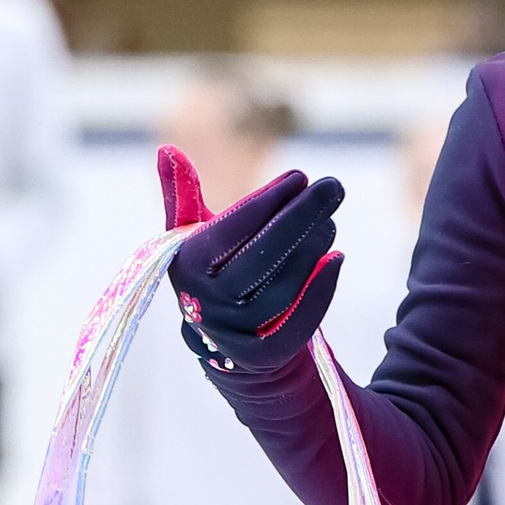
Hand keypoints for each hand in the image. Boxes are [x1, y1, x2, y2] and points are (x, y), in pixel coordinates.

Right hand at [159, 146, 342, 371]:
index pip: (231, 228)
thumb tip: (167, 149)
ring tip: (330, 220)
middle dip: (301, 217)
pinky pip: (299, 321)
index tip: (299, 176)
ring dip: (313, 248)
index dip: (268, 200)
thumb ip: (183, 195)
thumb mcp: (192, 234)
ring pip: (283, 287)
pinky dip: (321, 288)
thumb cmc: (214, 270)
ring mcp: (235, 332)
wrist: (221, 338)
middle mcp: (206, 302)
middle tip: (333, 186)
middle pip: (261, 257)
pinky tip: (336, 257)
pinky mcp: (264, 354)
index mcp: (186, 265)